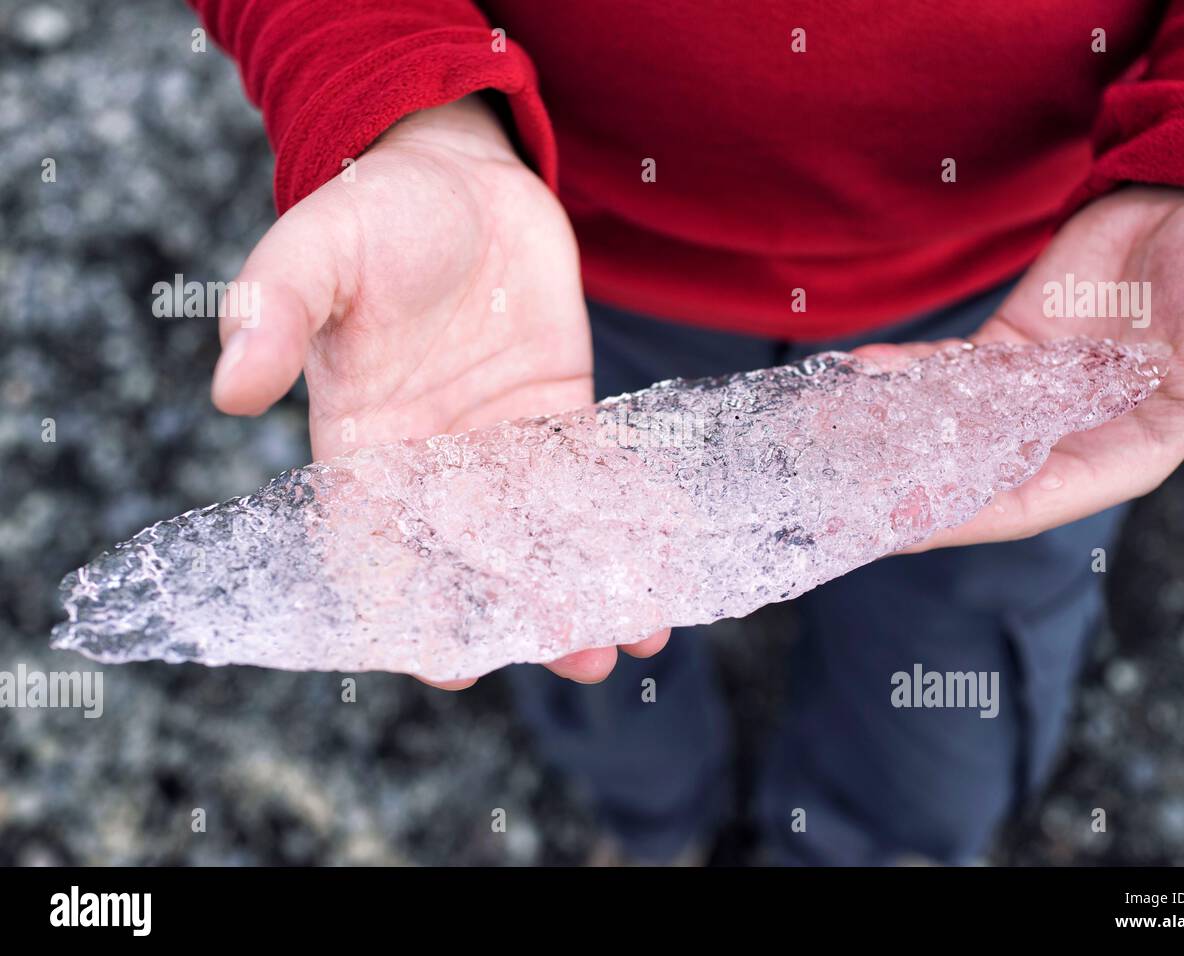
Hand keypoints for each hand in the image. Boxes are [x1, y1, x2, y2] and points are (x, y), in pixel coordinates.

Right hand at [210, 96, 668, 686]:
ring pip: (544, 529)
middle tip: (578, 657)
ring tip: (635, 634)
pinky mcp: (560, 412)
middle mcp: (433, 460)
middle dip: (526, 609)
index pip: (377, 543)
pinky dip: (628, 518)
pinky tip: (666, 563)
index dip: (409, 608)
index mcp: (361, 442)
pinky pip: (595, 475)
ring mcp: (502, 441)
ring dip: (588, 580)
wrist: (457, 174)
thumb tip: (230, 388)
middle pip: (478, 554)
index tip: (450, 665)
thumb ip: (271, 311)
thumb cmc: (375, 213)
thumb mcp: (314, 249)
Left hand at [866, 185, 1183, 551]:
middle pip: (971, 476)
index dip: (962, 517)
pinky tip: (855, 376)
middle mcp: (1066, 437)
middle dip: (903, 489)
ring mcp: (1030, 399)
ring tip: (820, 438)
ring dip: (887, 435)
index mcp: (1120, 455)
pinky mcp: (1005, 355)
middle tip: (830, 499)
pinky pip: (944, 376)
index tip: (895, 529)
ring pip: (947, 429)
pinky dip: (901, 377)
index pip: (1027, 502)